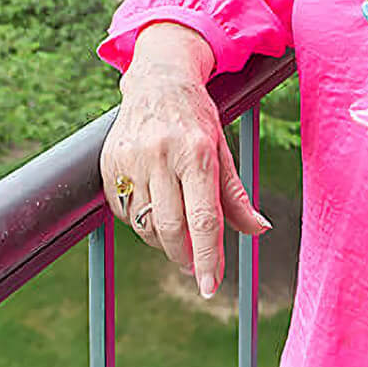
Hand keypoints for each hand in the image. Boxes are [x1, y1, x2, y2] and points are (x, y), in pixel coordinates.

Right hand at [100, 24, 270, 297]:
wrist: (157, 80)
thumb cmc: (197, 118)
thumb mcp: (222, 149)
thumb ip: (236, 196)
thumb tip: (258, 230)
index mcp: (196, 151)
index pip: (203, 218)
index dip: (208, 257)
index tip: (211, 287)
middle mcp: (161, 155)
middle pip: (171, 228)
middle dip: (185, 257)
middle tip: (195, 267)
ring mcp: (131, 159)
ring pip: (144, 225)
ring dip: (163, 241)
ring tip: (176, 231)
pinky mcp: (109, 163)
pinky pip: (124, 212)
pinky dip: (139, 221)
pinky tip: (153, 204)